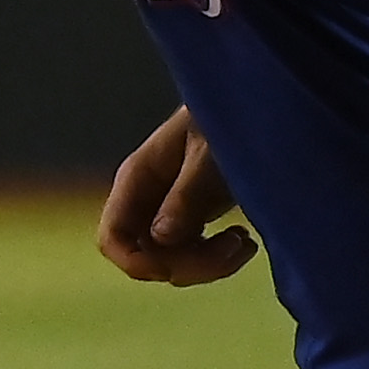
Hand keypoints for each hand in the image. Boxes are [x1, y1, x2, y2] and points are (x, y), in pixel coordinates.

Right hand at [97, 105, 256, 286]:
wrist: (255, 103)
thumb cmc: (230, 118)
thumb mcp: (212, 153)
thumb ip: (187, 195)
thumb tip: (161, 238)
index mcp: (138, 178)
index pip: (113, 237)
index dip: (138, 262)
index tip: (182, 265)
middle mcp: (146, 200)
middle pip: (146, 258)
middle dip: (190, 265)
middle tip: (236, 245)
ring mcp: (167, 211)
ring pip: (172, 263)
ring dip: (209, 265)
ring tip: (245, 242)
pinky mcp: (192, 219)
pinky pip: (193, 256)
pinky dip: (218, 259)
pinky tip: (244, 240)